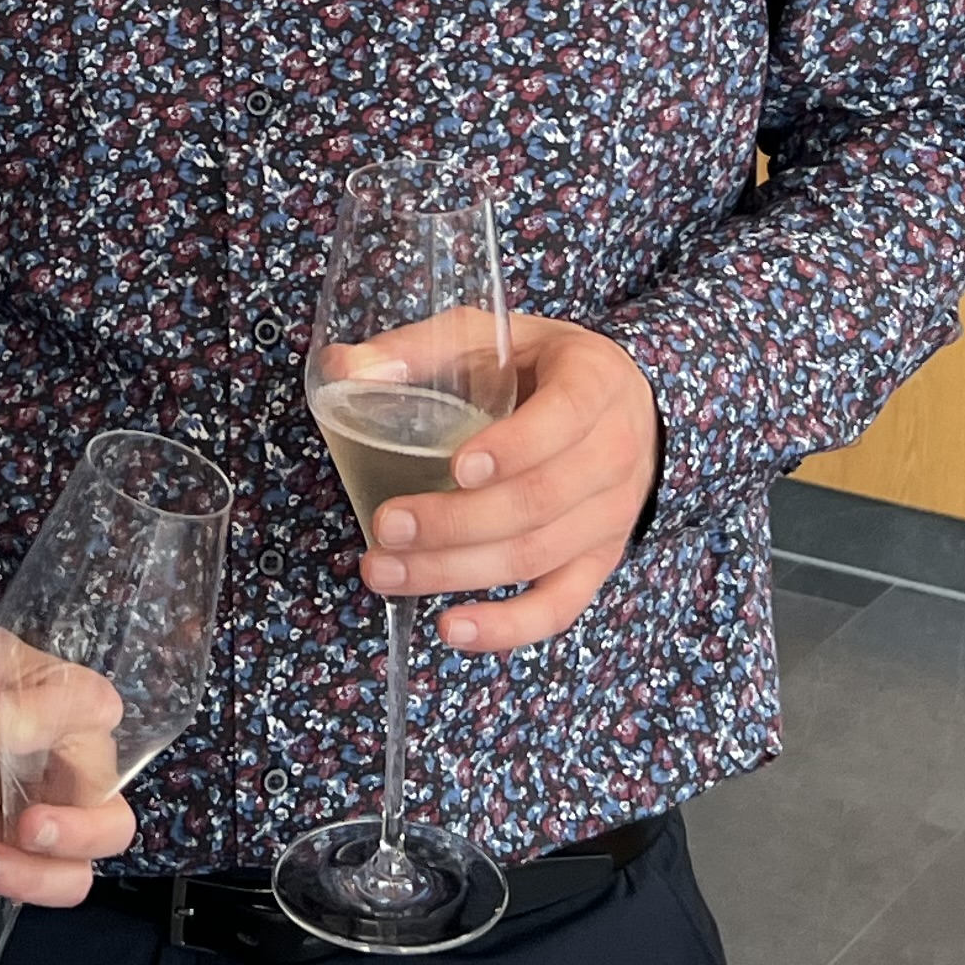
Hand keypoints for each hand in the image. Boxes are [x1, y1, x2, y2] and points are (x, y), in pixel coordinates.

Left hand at [0, 631, 139, 908]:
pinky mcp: (23, 854)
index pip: (50, 721)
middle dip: (74, 835)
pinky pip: (25, 889)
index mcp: (84, 704)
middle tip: (26, 828)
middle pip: (111, 825)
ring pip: (74, 875)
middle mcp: (88, 771)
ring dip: (26, 877)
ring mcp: (60, 822)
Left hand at [356, 312, 658, 650]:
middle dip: (456, 522)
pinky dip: (507, 626)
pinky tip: (452, 629)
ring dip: (457, 571)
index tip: (456, 465)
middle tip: (387, 526)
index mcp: (594, 383)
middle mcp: (613, 453)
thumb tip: (343, 369)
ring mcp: (610, 515)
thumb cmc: (542, 365)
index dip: (512, 448)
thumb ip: (420, 348)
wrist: (621, 404)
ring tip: (387, 571)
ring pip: (538, 556)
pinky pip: (560, 607)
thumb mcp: (493, 336)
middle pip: (539, 501)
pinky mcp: (598, 561)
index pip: (564, 419)